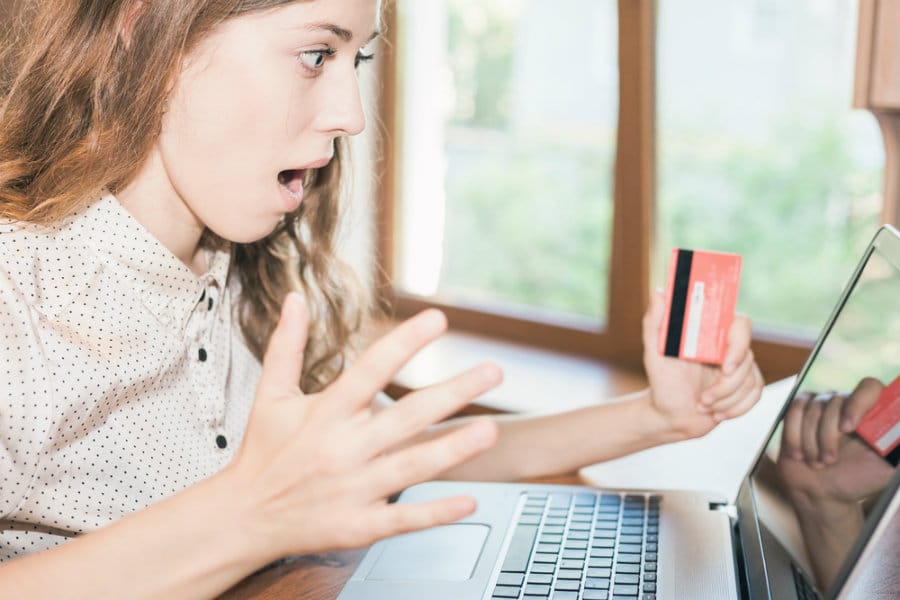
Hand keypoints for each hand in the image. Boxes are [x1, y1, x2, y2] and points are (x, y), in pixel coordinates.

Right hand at [226, 294, 501, 561]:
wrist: (243, 517)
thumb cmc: (262, 452)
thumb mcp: (270, 395)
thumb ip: (286, 346)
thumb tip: (295, 299)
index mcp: (325, 413)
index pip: (370, 370)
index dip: (405, 343)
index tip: (438, 319)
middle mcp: (341, 448)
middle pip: (405, 418)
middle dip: (452, 393)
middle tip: (493, 371)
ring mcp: (351, 489)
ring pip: (410, 468)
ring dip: (453, 450)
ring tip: (491, 431)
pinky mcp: (356, 526)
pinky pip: (401, 519)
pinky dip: (436, 513)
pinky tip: (470, 503)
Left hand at [642, 289, 763, 438]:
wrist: (671, 415)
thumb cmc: (662, 382)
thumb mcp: (654, 354)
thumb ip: (654, 322)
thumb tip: (658, 293)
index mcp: (710, 334)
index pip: (740, 325)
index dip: (738, 345)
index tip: (724, 367)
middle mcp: (727, 346)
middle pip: (747, 358)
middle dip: (726, 385)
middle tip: (703, 399)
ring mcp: (739, 366)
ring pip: (752, 380)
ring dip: (727, 400)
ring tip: (703, 405)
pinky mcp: (746, 384)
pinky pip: (756, 394)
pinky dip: (737, 408)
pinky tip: (717, 413)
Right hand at [777, 379, 893, 503]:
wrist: (823, 493)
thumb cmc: (857, 481)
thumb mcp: (887, 469)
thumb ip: (897, 448)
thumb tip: (899, 432)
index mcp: (873, 413)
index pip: (869, 387)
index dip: (857, 403)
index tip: (847, 428)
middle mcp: (848, 404)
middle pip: (834, 401)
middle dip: (827, 436)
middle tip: (829, 461)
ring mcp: (821, 407)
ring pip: (811, 408)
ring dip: (810, 441)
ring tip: (816, 462)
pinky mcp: (798, 412)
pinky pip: (793, 411)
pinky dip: (794, 436)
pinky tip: (798, 454)